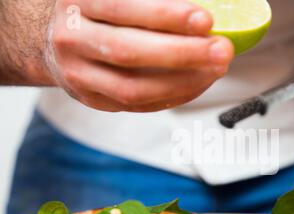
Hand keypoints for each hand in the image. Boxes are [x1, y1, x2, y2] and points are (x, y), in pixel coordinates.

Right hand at [46, 0, 233, 111]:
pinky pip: (140, 105)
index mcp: (79, 2)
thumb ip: (148, 3)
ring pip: (134, 89)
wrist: (54, 41)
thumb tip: (200, 16)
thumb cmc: (94, 12)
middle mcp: (73, 39)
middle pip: (129, 52)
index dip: (167, 15)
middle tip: (222, 51)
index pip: (123, 8)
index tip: (205, 20)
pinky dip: (174, 96)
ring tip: (216, 70)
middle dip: (182, 54)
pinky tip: (198, 83)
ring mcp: (80, 75)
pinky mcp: (94, 100)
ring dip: (183, 82)